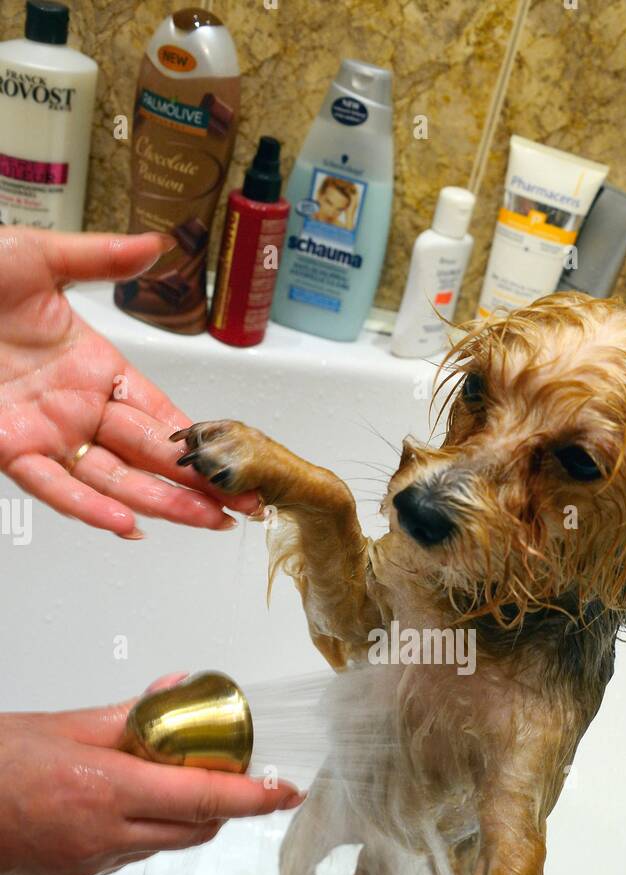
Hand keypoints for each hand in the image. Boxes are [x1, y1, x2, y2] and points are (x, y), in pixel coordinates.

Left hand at [0, 228, 260, 537]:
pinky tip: (128, 521)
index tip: (237, 461)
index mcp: (95, 367)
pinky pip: (54, 486)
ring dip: (162, 503)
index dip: (201, 440)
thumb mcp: (38, 257)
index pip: (160, 414)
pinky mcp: (8, 448)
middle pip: (150, 456)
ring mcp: (45, 433)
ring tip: (208, 521)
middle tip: (245, 505)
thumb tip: (156, 245)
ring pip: (114, 479)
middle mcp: (77, 408)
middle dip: (200, 484)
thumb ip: (100, 257)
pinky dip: (90, 506)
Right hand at [0, 681, 301, 874]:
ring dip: (190, 817)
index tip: (287, 790)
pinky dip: (152, 830)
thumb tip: (177, 692)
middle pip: (197, 828)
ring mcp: (93, 861)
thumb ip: (129, 716)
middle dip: (227, 804)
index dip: (254, 798)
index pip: (202, 798)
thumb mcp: (63, 725)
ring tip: (179, 780)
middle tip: (237, 774)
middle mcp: (105, 833)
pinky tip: (134, 802)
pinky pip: (136, 854)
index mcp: (105, 789)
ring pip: (169, 844)